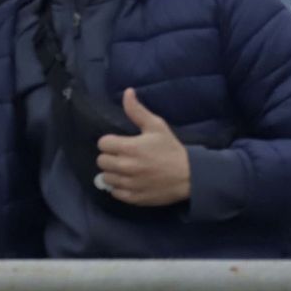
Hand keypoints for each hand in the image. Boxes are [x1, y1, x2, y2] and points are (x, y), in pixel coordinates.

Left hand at [96, 89, 190, 206]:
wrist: (189, 176)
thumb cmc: (171, 149)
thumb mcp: (157, 126)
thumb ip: (137, 111)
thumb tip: (127, 92)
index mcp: (129, 148)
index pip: (102, 144)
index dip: (110, 141)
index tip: (119, 142)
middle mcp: (125, 167)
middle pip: (101, 161)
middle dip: (110, 156)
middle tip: (123, 155)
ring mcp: (128, 184)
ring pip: (106, 178)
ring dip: (113, 172)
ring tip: (125, 169)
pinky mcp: (133, 198)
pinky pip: (115, 193)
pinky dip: (119, 187)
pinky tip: (129, 181)